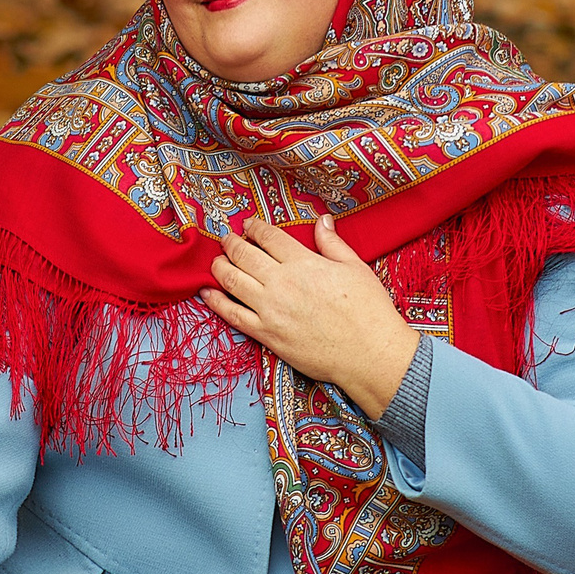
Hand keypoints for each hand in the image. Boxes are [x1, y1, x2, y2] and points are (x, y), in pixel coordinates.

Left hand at [201, 214, 419, 417]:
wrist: (368, 353)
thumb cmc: (367, 310)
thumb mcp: (355, 267)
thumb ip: (332, 243)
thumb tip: (322, 220)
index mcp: (303, 263)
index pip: (268, 237)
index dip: (254, 227)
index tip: (248, 224)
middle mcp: (281, 283)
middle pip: (244, 255)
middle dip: (231, 243)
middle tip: (227, 239)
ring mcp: (270, 310)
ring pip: (232, 280)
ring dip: (219, 266)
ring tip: (216, 261)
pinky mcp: (266, 334)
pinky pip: (232, 314)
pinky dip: (215, 301)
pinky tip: (206, 292)